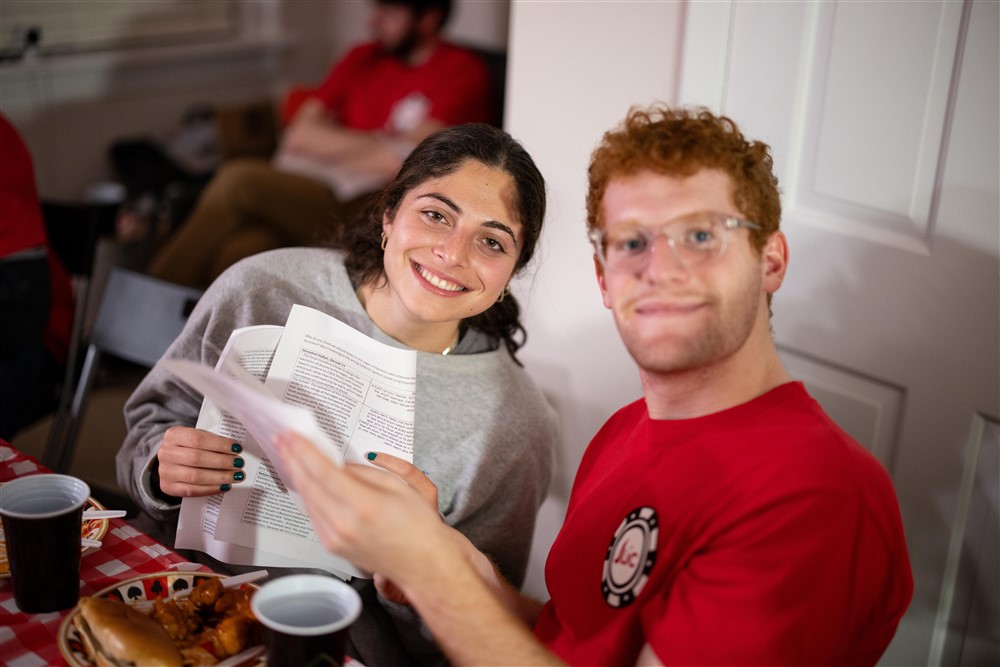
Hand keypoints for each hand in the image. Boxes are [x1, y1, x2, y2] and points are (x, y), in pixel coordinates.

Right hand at [156, 426, 245, 496]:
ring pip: (195, 476)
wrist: (170, 462)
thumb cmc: (189, 447)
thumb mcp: (196, 437)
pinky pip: (192, 490)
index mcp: (173, 435)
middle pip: (197, 458)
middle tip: (239, 463)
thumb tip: (235, 449)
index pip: (198, 439)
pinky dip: (211, 488)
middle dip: (222, 461)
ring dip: (220, 476)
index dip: (219, 444)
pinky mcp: (168, 487)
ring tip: (236, 476)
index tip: (237, 448)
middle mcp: (166, 453)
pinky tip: (225, 486)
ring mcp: (165, 471)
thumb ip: (211, 440)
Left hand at [273, 431, 458, 587]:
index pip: (323, 472)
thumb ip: (363, 473)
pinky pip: (312, 515)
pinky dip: (306, 495)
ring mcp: (335, 539)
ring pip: (307, 501)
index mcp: (363, 505)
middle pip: (308, 485)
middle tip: (281, 439)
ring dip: (296, 476)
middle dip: (292, 459)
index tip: (290, 435)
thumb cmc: (418, 523)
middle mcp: (343, 524)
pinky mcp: (332, 547)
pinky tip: (303, 480)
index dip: (303, 451)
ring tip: (288, 455)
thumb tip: (338, 465)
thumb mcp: (399, 485)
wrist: (422, 562)